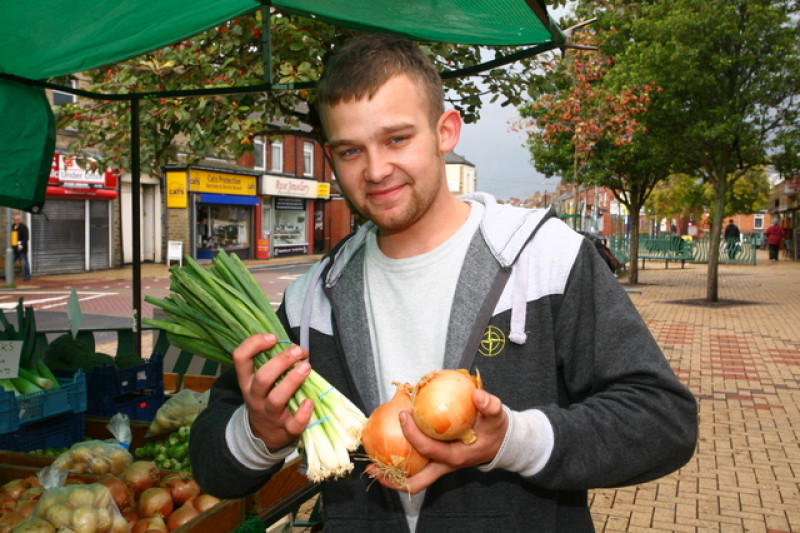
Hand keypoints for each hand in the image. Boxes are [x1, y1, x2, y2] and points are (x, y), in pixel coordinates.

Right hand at [232, 334, 313, 451]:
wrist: (263, 436)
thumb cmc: (266, 399)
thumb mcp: (258, 382)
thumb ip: (271, 364)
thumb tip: (293, 346)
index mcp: (247, 381)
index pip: (240, 358)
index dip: (254, 344)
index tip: (273, 338)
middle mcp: (255, 397)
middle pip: (262, 378)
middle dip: (281, 361)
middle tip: (298, 351)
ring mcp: (269, 414)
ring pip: (276, 398)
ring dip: (293, 380)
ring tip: (307, 367)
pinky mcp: (285, 429)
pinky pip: (293, 424)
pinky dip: (303, 413)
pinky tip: (309, 402)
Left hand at [366, 389, 508, 493]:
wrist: (501, 442)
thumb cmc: (495, 429)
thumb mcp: (497, 416)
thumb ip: (490, 405)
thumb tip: (477, 395)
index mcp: (456, 456)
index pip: (429, 449)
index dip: (413, 434)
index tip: (403, 415)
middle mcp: (444, 466)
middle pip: (416, 482)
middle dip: (393, 478)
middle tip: (373, 467)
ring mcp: (439, 466)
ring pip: (412, 478)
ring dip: (391, 473)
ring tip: (371, 463)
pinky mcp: (435, 461)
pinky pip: (414, 465)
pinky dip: (399, 460)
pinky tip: (386, 445)